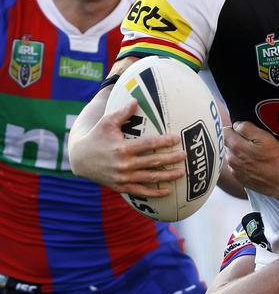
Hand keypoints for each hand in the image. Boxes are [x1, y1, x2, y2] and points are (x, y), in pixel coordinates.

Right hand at [71, 98, 185, 196]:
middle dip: (170, 159)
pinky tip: (168, 192)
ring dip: (167, 176)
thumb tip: (136, 101)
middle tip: (184, 155)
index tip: (177, 138)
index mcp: (122, 148)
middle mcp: (124, 164)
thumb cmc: (97, 136)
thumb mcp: (107, 122)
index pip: (147, 144)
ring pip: (149, 178)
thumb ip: (123, 112)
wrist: (80, 159)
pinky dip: (154, 193)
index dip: (163, 142)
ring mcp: (123, 177)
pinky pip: (140, 191)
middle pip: (152, 162)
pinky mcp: (121, 187)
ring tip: (182, 173)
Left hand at [224, 121, 278, 195]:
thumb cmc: (276, 158)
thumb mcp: (264, 136)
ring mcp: (235, 171)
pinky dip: (241, 163)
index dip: (234, 128)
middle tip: (251, 141)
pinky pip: (235, 166)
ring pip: (230, 155)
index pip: (224, 132)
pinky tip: (253, 163)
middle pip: (226, 144)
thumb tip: (236, 125)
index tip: (243, 130)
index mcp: (236, 146)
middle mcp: (231, 159)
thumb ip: (246, 128)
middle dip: (235, 140)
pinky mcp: (240, 179)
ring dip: (238, 152)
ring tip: (253, 153)